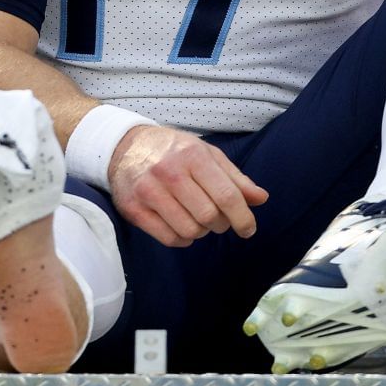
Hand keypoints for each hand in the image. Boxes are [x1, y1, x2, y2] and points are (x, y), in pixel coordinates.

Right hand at [106, 124, 267, 247]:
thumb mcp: (206, 154)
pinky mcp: (134, 209)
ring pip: (190, 230)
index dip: (243, 218)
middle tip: (218, 219)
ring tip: (197, 219)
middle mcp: (169, 172)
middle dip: (220, 224)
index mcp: (192, 155)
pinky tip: (181, 224)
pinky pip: (170, 238)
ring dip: (201, 231)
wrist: (124, 146)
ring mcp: (148, 191)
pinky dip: (183, 238)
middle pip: (209, 216)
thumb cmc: (172, 151)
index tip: (248, 229)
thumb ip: (234, 178)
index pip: (226, 195)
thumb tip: (261, 199)